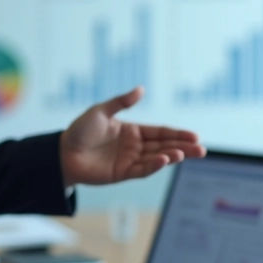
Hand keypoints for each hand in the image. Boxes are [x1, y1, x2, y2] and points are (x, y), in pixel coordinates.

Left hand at [59, 87, 205, 186]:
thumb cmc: (79, 130)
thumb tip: (141, 89)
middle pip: (164, 146)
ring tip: (186, 153)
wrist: (61, 152)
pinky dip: (154, 165)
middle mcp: (134, 146)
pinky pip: (142, 169)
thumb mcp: (101, 111)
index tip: (195, 135)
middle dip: (183, 147)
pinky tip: (165, 160)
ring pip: (156, 158)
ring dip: (172, 156)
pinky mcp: (122, 173)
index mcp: (132, 131)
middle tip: (201, 149)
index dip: (178, 134)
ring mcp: (130, 160)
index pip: (160, 132)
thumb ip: (121, 102)